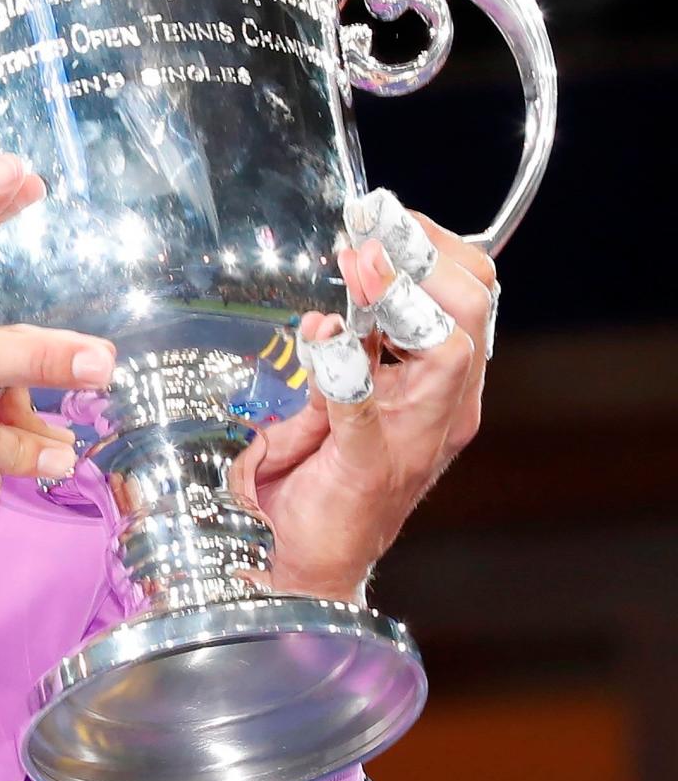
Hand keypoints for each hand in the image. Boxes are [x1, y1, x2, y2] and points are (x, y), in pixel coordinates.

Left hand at [237, 188, 498, 601]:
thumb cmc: (319, 483)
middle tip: (372, 230)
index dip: (434, 245)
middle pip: (474, 306)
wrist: (305, 564)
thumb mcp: (331, 403)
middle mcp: (444, 405)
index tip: (383, 216)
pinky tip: (324, 339)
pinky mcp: (371, 464)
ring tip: (361, 265)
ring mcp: (416, 434)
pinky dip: (345, 370)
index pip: (470, 294)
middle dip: (427, 254)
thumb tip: (326, 312)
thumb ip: (339, 358)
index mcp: (441, 384)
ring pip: (451, 346)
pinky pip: (366, 408)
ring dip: (404, 295)